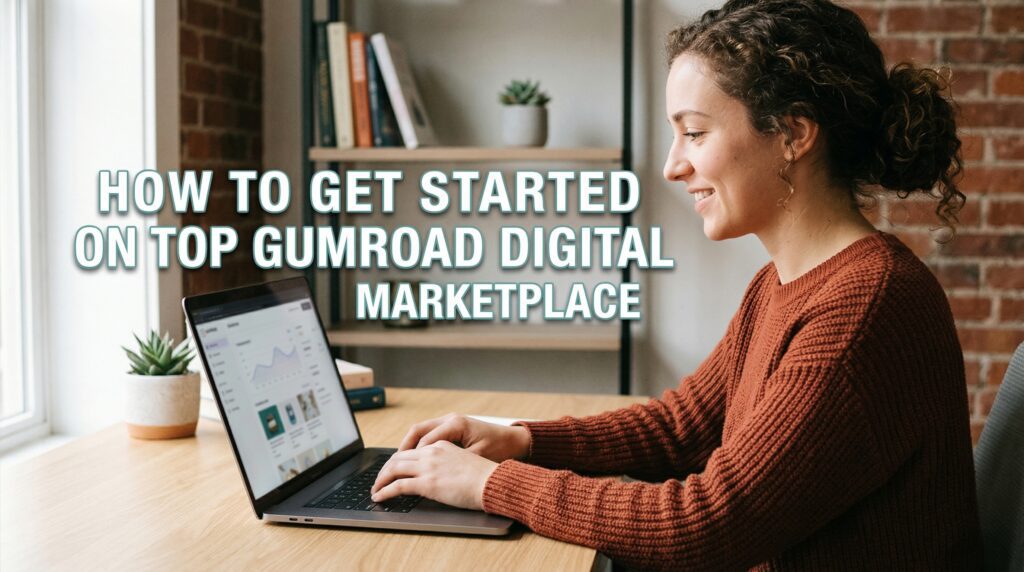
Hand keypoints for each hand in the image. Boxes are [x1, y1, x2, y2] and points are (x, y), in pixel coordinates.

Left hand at [370, 441, 497, 509]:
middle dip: (385, 469)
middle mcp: (432, 452)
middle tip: (379, 480)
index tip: (393, 469)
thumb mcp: (464, 462)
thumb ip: (447, 464)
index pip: (412, 450)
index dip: (399, 460)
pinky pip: (397, 486)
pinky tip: (379, 497)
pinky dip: (384, 491)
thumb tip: (438, 476)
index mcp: (441, 445)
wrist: (493, 481)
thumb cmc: (485, 477)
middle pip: (398, 457)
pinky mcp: (426, 483)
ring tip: (375, 490)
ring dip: (381, 480)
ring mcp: (428, 467)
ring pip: (393, 469)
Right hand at [397, 413, 530, 462]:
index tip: (400, 472)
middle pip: (417, 431)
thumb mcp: (476, 458)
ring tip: (397, 463)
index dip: (411, 457)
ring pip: (420, 431)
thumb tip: (432, 474)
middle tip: (390, 467)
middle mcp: (450, 419)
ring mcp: (450, 421)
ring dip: (408, 446)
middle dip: (402, 449)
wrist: (516, 441)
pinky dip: (418, 445)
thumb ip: (454, 463)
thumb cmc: (500, 449)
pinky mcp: (452, 427)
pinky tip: (413, 458)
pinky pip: (429, 434)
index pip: (425, 440)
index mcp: (455, 424)